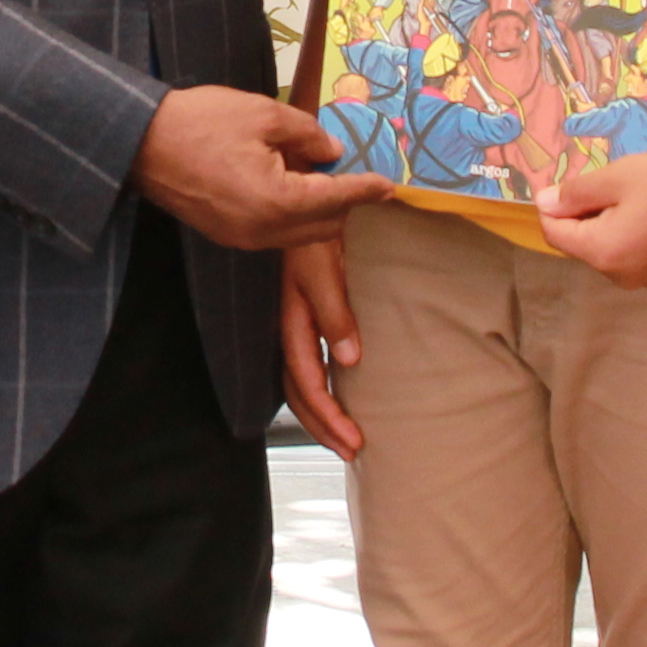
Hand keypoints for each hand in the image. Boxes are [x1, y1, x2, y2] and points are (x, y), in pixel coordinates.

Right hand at [130, 85, 395, 248]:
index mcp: (277, 201)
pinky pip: (274, 235)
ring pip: (299, 236)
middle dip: (344, 203)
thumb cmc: (200, 121)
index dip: (366, 189)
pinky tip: (289, 188)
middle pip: (324, 228)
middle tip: (352, 173)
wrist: (139, 142)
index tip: (389, 185)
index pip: (336, 198)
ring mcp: (243, 239)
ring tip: (320, 178)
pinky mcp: (227, 236)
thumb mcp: (263, 113)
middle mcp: (263, 231)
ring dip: (318, 213)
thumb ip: (307, 134)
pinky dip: (292, 217)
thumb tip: (332, 150)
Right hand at [280, 241, 365, 453]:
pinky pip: (307, 362)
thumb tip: (349, 361)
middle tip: (352, 451)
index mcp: (293, 318)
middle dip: (322, 426)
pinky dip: (319, 389)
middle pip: (298, 391)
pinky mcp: (308, 312)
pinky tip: (336, 396)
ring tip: (343, 437)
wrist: (312, 194)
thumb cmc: (317, 225)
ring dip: (320, 414)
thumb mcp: (324, 265)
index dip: (328, 414)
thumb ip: (334, 310)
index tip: (354, 439)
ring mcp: (298, 320)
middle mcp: (292, 325)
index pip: (306, 380)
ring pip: (299, 380)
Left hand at [537, 138, 646, 287]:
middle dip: (585, 210)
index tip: (574, 175)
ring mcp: (644, 277)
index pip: (555, 233)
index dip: (555, 203)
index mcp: (602, 254)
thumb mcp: (617, 177)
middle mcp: (619, 276)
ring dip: (608, 216)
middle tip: (612, 178)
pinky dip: (629, 226)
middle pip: (580, 241)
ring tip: (636, 189)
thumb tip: (544, 204)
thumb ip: (575, 193)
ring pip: (605, 244)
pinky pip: (629, 248)